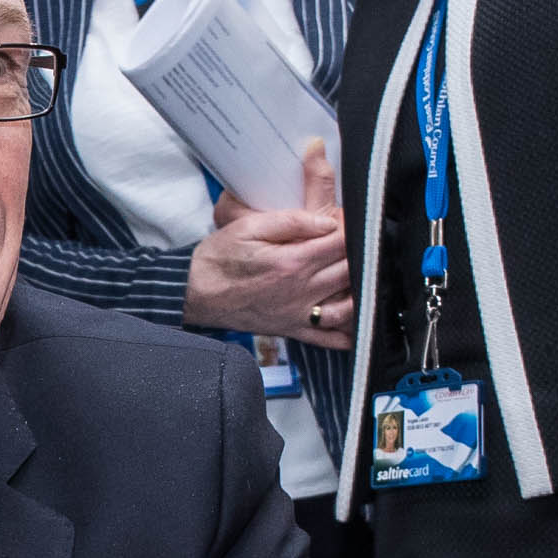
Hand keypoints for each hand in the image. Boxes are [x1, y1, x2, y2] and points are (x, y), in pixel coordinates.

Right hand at [186, 145, 351, 340]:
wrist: (196, 292)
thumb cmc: (220, 257)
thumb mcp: (249, 227)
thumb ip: (292, 221)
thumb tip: (327, 222)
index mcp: (292, 261)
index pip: (341, 242)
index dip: (351, 227)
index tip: (350, 219)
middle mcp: (301, 290)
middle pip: (350, 271)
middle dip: (359, 254)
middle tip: (358, 242)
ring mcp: (299, 313)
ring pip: (348, 304)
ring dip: (360, 290)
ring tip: (361, 274)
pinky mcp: (292, 329)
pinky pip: (328, 338)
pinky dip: (347, 333)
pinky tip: (356, 322)